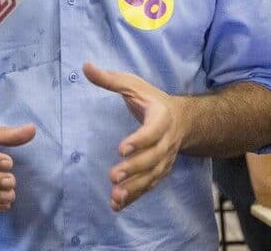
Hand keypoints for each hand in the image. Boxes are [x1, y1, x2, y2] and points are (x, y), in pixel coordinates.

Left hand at [84, 63, 184, 210]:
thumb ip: (109, 79)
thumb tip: (85, 66)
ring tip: (115, 196)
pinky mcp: (160, 171)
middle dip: (134, 169)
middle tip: (114, 176)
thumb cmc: (152, 100)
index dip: (139, 141)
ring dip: (134, 188)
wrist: (185, 119)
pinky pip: (148, 186)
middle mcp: (166, 141)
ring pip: (152, 176)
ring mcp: (165, 159)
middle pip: (153, 158)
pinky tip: (117, 205)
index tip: (121, 149)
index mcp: (162, 118)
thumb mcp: (133, 85)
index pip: (153, 131)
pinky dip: (134, 197)